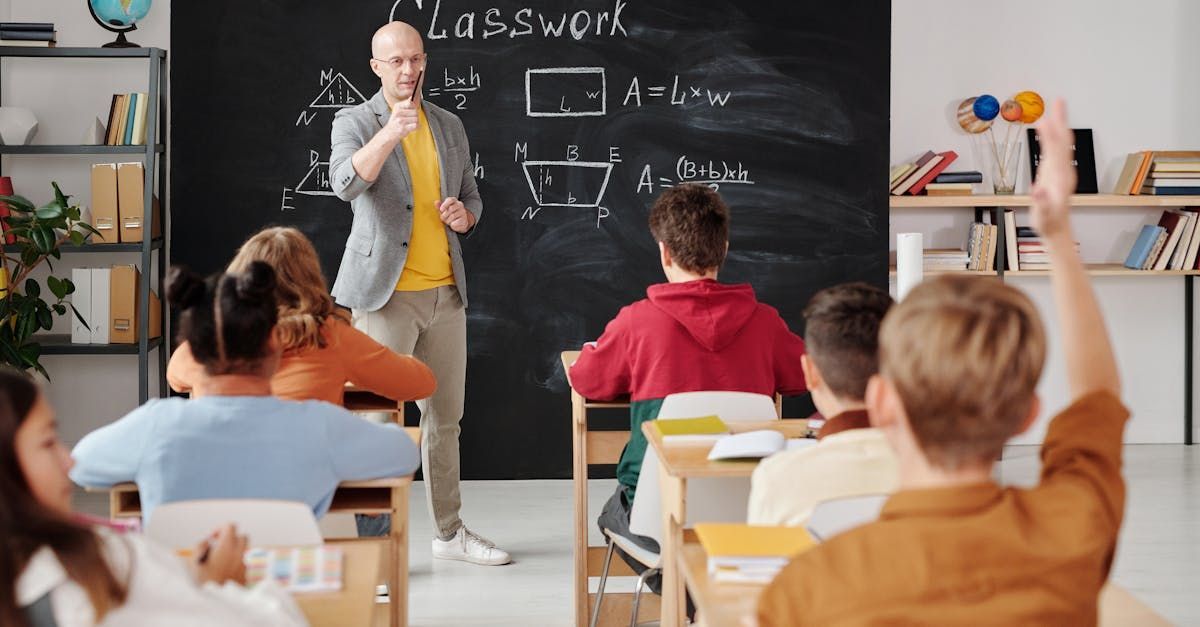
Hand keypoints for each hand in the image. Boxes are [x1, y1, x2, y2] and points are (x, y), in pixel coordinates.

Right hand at [194, 523, 247, 585]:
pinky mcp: (248, 572)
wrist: (216, 601)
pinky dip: (239, 560)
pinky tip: (227, 569)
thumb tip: (208, 541)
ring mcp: (246, 562)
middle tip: (218, 548)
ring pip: (246, 548)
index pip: (230, 526)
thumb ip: (199, 546)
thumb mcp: (194, 561)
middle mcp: (240, 551)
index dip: (219, 529)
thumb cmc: (203, 581)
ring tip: (223, 559)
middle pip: (241, 536)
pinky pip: (246, 560)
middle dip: (230, 539)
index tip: (212, 539)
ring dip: (236, 549)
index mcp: (228, 545)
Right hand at [383, 100, 419, 143]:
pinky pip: (416, 125)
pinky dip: (416, 127)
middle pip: (415, 111)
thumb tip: (413, 96)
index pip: (410, 103)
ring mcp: (400, 120)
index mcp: (397, 106)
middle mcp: (398, 112)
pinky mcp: (403, 128)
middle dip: (415, 116)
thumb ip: (406, 104)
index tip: (411, 110)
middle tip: (410, 120)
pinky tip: (411, 128)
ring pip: (416, 119)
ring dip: (416, 123)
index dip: (414, 107)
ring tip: (410, 124)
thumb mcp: (399, 110)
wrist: (389, 133)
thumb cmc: (396, 122)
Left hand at [438, 197, 474, 232]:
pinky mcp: (464, 219)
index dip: (445, 204)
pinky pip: (456, 222)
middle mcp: (460, 205)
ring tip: (448, 221)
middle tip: (443, 218)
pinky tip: (453, 223)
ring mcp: (463, 212)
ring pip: (453, 216)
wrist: (459, 223)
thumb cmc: (449, 214)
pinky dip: (452, 224)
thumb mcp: (443, 210)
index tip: (441, 210)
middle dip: (445, 215)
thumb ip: (439, 206)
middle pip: (451, 208)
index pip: (450, 200)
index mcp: (454, 201)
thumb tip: (436, 202)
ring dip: (448, 220)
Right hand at [1029, 99, 1075, 242]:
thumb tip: (1039, 189)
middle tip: (1059, 100)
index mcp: (1060, 177)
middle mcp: (1064, 170)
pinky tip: (1049, 130)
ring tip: (1055, 108)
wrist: (1057, 230)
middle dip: (1061, 120)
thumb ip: (1042, 202)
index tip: (1044, 120)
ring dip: (1059, 124)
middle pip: (1062, 140)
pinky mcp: (1056, 172)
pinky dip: (1053, 136)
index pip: (1055, 151)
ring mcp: (1061, 170)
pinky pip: (1056, 149)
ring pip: (1061, 143)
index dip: (1050, 134)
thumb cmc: (1049, 223)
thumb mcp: (1044, 216)